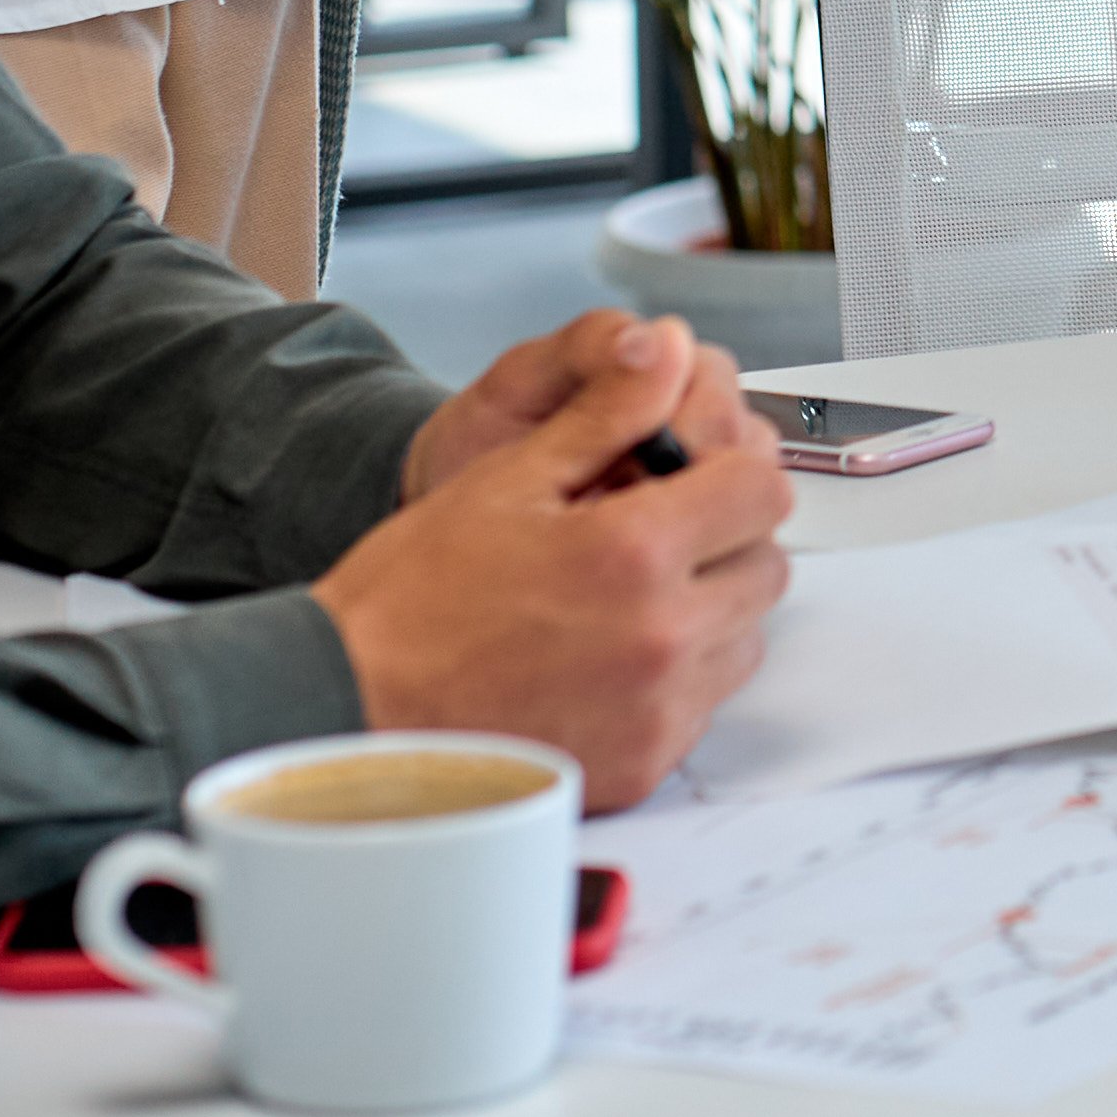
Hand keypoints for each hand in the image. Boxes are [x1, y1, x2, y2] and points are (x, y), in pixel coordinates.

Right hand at [315, 312, 786, 810]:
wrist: (351, 705)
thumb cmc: (412, 601)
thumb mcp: (508, 476)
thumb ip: (608, 413)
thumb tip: (672, 352)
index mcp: (635, 554)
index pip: (762, 490)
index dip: (730, 469)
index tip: (694, 472)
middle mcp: (662, 638)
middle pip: (764, 564)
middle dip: (724, 536)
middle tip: (654, 530)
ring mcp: (657, 710)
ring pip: (743, 637)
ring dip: (708, 606)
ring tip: (624, 594)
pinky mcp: (644, 763)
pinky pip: (703, 705)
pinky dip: (676, 677)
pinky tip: (609, 655)